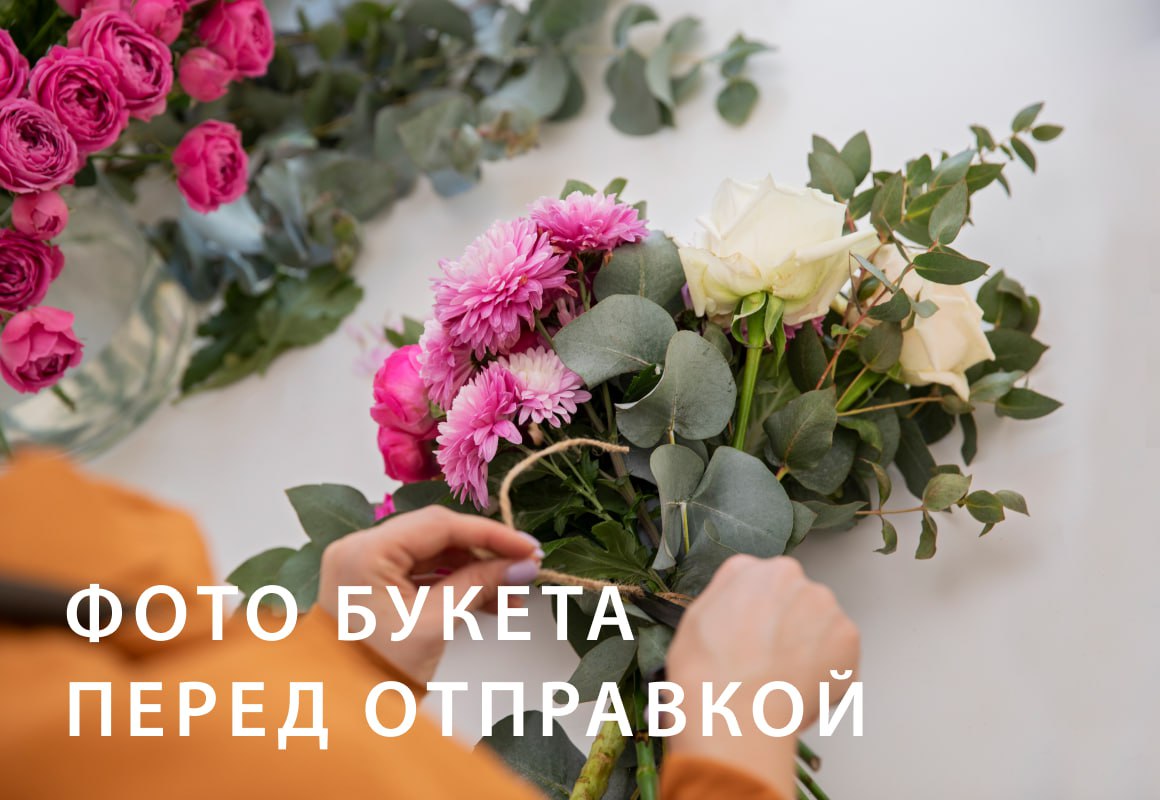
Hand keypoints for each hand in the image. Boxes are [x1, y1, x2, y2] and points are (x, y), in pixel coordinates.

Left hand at [318, 506, 542, 683]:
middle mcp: (359, 549)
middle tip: (525, 568)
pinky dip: (454, 584)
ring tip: (512, 597)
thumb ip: (479, 585)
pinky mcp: (371, 583)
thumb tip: (523, 565)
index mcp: (364, 553)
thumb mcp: (435, 625)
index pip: (439, 525)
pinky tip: (490, 602)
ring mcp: (363, 565)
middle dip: (485, 554)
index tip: (529, 548)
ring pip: (432, 554)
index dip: (491, 534)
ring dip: (474, 571)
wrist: (344, 714)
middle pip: (436, 536)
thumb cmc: (378, 674)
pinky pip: (421, 572)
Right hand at [666, 555, 859, 797]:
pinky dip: (829, 670)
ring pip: (819, 624)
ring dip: (809, 646)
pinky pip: (841, 652)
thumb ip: (726, 597)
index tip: (754, 635)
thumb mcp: (696, 617)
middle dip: (786, 626)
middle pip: (793, 600)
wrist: (735, 713)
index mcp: (749, 567)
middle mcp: (791, 576)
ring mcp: (823, 605)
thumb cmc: (709, 673)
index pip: (760, 583)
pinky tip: (801, 687)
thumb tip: (742, 603)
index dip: (756, 614)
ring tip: (784, 679)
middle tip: (768, 661)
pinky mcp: (847, 636)